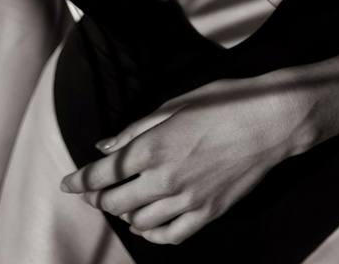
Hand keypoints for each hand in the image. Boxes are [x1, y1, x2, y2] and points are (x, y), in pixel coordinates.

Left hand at [59, 73, 309, 244]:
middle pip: (116, 202)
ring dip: (125, 215)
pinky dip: (153, 234)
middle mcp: (165, 178)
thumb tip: (105, 145)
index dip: (80, 180)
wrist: (271, 121)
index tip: (67, 183)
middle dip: (99, 198)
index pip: (103, 173)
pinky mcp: (208, 213)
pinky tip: (149, 225)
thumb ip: (137, 128)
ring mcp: (187, 200)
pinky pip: (171, 236)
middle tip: (94, 192)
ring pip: (140, 223)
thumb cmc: (225, 102)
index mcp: (153, 146)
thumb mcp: (176, 103)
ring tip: (123, 204)